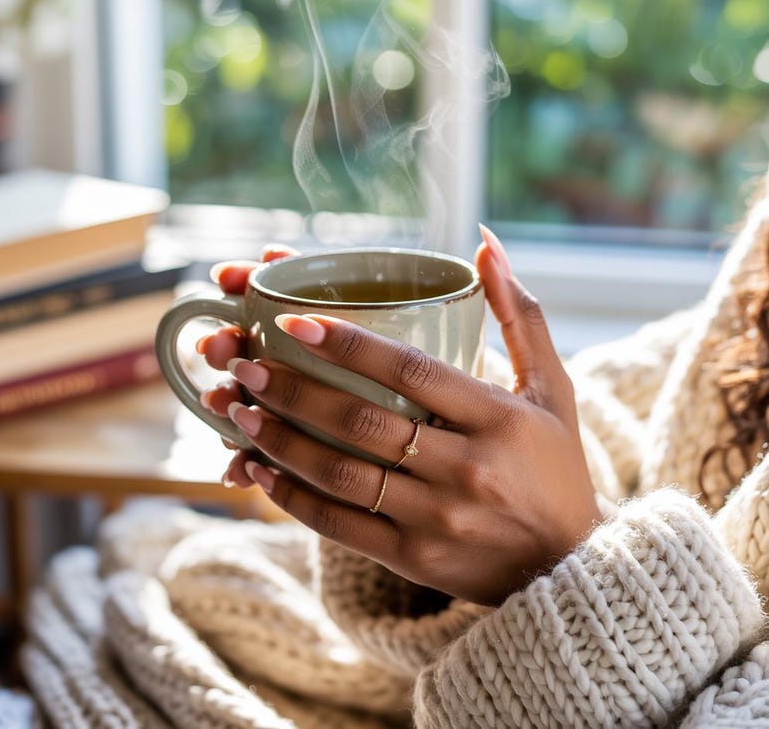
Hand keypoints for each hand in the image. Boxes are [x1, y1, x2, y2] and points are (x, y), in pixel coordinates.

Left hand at [202, 229, 600, 604]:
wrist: (570, 567)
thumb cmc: (555, 466)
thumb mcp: (551, 388)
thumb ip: (519, 315)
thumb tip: (483, 241)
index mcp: (497, 418)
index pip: (411, 372)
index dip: (349, 345)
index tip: (295, 323)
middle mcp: (467, 468)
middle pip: (362, 423)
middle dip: (294, 390)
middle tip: (248, 363)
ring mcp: (438, 519)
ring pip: (341, 474)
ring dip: (280, 440)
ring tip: (238, 408)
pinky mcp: (416, 559)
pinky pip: (340, 526)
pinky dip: (292, 497)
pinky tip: (257, 470)